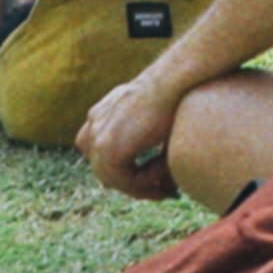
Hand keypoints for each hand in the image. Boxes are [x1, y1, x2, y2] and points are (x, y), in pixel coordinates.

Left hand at [75, 75, 184, 200]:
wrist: (174, 81)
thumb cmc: (177, 95)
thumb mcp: (157, 118)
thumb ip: (148, 140)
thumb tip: (158, 174)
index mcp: (102, 112)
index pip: (99, 152)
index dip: (123, 169)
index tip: (152, 179)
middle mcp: (95, 122)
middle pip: (104, 169)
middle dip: (132, 184)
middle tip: (162, 191)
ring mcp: (98, 136)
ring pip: (113, 178)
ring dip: (141, 185)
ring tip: (167, 187)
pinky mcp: (108, 148)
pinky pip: (123, 178)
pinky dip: (145, 180)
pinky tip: (165, 168)